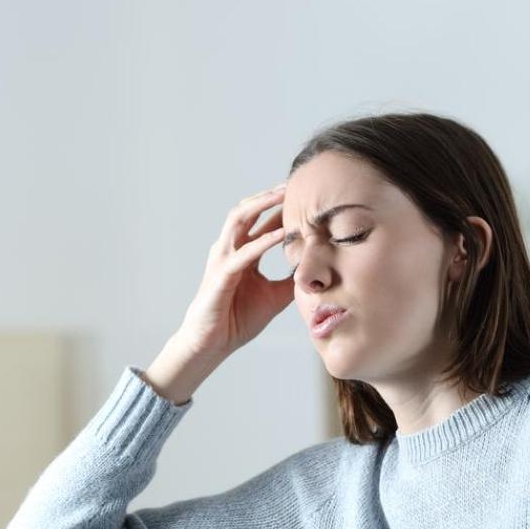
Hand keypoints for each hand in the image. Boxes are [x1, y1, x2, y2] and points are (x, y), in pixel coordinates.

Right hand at [174, 181, 293, 358]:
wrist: (212, 344)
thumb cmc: (236, 320)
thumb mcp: (275, 297)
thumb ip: (291, 281)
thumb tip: (317, 272)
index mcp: (242, 253)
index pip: (260, 222)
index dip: (280, 208)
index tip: (305, 196)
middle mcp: (230, 250)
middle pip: (247, 211)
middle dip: (269, 196)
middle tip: (294, 183)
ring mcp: (222, 260)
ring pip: (238, 220)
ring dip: (261, 206)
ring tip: (284, 195)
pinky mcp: (220, 276)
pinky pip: (243, 253)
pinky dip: (262, 241)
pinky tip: (281, 234)